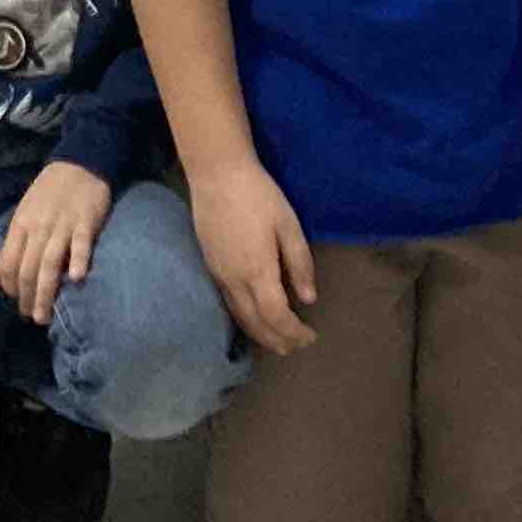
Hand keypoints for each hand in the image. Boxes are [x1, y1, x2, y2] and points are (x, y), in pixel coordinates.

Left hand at [0, 160, 114, 324]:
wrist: (80, 163)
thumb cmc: (49, 194)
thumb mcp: (24, 216)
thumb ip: (11, 249)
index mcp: (21, 226)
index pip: (9, 263)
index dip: (11, 288)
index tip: (19, 303)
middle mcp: (38, 228)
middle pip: (28, 269)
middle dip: (28, 298)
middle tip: (33, 318)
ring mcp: (62, 225)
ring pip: (50, 263)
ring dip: (46, 293)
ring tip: (45, 316)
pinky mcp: (86, 221)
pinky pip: (81, 243)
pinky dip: (78, 260)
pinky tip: (77, 279)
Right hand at [188, 161, 317, 355]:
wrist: (216, 174)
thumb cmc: (258, 195)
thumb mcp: (288, 225)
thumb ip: (299, 264)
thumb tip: (308, 299)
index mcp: (258, 271)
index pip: (277, 316)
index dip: (294, 331)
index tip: (310, 337)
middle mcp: (235, 280)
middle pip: (257, 323)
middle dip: (278, 340)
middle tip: (296, 347)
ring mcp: (219, 275)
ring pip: (240, 317)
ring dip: (260, 334)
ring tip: (277, 343)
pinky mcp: (210, 266)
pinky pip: (228, 304)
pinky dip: (245, 319)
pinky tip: (253, 318)